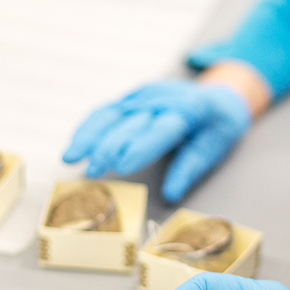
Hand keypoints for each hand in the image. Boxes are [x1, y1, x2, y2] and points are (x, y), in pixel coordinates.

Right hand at [61, 80, 251, 202]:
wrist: (220, 95)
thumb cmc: (217, 128)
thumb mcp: (213, 149)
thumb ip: (189, 169)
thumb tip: (171, 195)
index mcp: (190, 110)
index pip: (161, 129)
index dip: (140, 146)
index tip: (122, 167)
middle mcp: (162, 98)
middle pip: (131, 122)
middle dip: (108, 146)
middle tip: (91, 172)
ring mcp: (144, 95)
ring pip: (112, 113)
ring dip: (89, 135)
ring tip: (70, 158)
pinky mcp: (132, 96)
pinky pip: (106, 110)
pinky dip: (89, 127)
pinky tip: (75, 145)